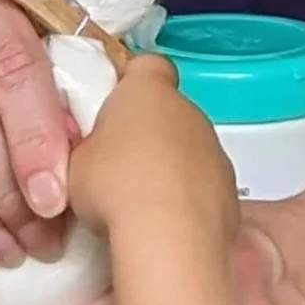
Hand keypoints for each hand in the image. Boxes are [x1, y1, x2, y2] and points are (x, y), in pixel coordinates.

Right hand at [63, 57, 235, 239]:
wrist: (168, 238)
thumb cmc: (114, 186)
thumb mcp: (74, 162)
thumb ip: (86, 146)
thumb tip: (89, 153)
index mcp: (149, 92)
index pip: (148, 66)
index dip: (132, 83)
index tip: (114, 108)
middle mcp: (190, 113)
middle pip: (169, 114)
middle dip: (148, 135)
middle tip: (116, 167)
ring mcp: (215, 152)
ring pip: (190, 152)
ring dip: (170, 170)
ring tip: (140, 204)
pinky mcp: (230, 192)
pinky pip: (205, 188)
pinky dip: (189, 201)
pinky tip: (166, 225)